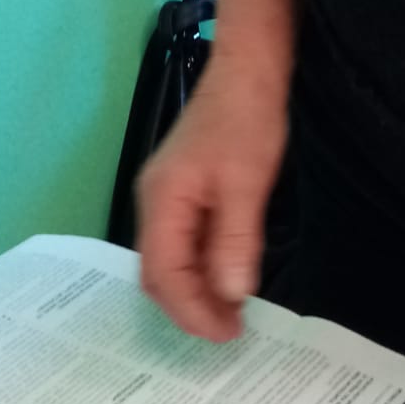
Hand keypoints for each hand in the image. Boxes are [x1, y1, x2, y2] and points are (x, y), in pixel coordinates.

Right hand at [135, 55, 288, 342]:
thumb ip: (234, 241)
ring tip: (233, 313)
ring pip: (171, 260)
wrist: (249, 69)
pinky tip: (229, 278)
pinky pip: (185, 243)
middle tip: (231, 331)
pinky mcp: (186, 191)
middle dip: (191, 307)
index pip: (163, 274)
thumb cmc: (247, 120)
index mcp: (162, 201)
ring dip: (198, 291)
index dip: (192, 310)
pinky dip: (203, 268)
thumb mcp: (247, 183)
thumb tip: (231, 295)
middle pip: (159, 272)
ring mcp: (167, 197)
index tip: (227, 334)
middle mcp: (155, 202)